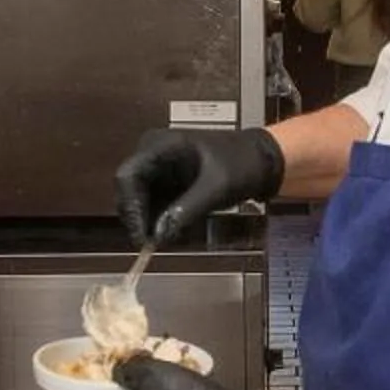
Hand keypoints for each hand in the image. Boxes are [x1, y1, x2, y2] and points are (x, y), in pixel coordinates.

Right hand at [112, 127, 284, 244]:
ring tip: (163, 240)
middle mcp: (153, 155)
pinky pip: (155, 204)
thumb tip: (160, 234)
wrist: (261, 161)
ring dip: (149, 223)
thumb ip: (186, 210)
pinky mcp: (168, 182)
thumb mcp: (216, 187)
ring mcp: (159, 168)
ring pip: (140, 201)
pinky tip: (170, 233)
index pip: (128, 176)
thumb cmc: (242, 162)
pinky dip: (159, 221)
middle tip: (150, 244)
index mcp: (160, 145)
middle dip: (139, 218)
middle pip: (130, 190)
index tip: (140, 235)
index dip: (130, 208)